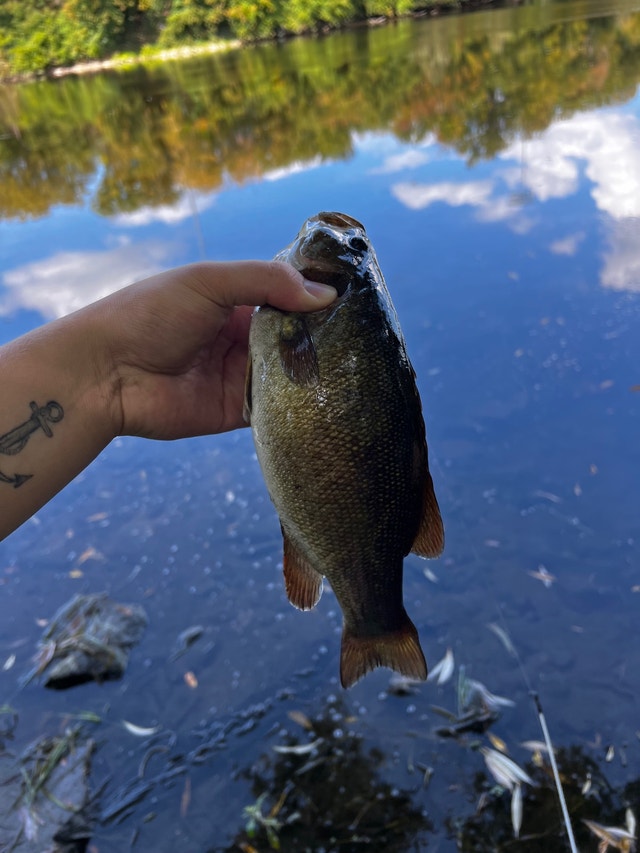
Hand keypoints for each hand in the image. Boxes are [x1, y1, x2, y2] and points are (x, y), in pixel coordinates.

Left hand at [102, 261, 336, 439]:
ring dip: (314, 371)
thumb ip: (266, 281)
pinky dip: (297, 403)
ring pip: (289, 374)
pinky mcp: (236, 411)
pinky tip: (326, 396)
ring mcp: (239, 376)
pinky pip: (275, 408)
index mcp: (234, 303)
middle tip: (359, 337)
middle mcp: (241, 340)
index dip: (315, 300)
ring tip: (354, 365)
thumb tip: (325, 295)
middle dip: (321, 338)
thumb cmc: (149, 314)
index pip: (286, 299)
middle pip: (293, 338)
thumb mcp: (208, 281)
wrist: (105, 372)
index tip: (353, 300)